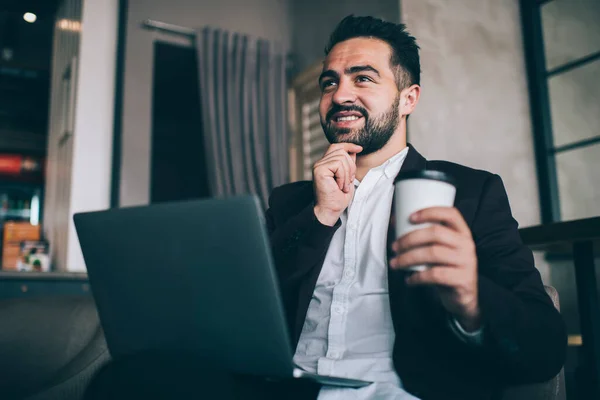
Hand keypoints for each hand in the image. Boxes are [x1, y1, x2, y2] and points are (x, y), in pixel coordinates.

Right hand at [313, 143, 362, 225]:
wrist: (330, 210)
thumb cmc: (338, 198)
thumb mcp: (347, 177)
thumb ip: (348, 164)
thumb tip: (353, 150)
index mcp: (326, 164)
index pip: (336, 146)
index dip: (348, 145)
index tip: (359, 148)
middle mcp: (320, 163)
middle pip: (341, 150)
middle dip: (351, 166)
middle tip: (348, 181)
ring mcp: (319, 165)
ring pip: (341, 158)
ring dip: (347, 174)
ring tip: (343, 186)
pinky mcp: (319, 170)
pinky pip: (338, 164)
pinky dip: (343, 176)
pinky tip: (339, 186)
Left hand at [389, 207, 480, 330]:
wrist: (463, 298)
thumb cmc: (445, 268)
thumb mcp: (439, 249)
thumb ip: (423, 236)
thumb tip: (395, 220)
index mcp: (462, 232)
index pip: (451, 214)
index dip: (430, 212)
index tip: (409, 217)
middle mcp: (466, 245)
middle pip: (436, 233)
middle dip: (410, 238)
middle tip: (394, 247)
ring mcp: (466, 262)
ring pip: (433, 253)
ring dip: (408, 258)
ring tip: (396, 263)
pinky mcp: (462, 280)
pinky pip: (435, 275)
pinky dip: (417, 277)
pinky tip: (409, 280)